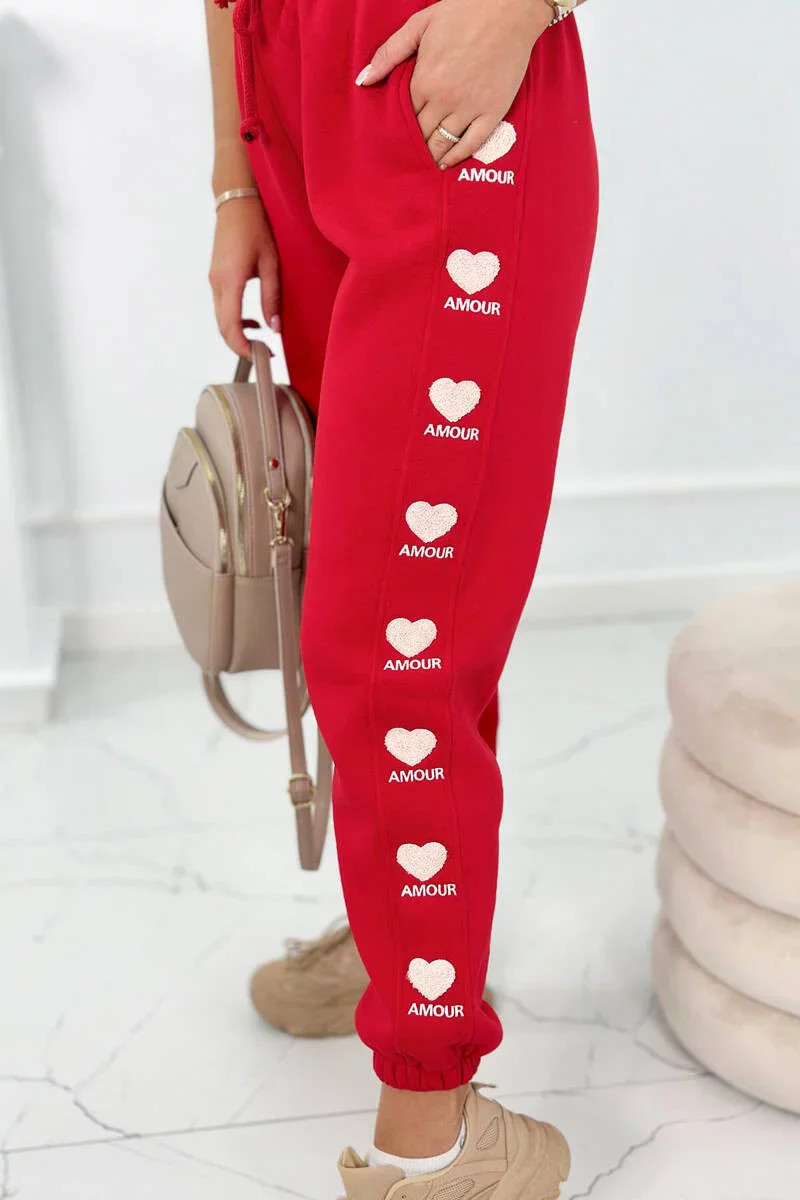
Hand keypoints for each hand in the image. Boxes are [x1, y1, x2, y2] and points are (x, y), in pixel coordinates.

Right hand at [208, 195, 280, 357]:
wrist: (237, 203)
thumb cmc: (255, 227)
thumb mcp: (271, 263)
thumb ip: (272, 297)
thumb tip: (275, 328)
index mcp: (230, 280)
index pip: (230, 324)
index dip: (241, 346)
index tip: (258, 356)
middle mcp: (217, 283)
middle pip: (222, 326)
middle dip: (240, 345)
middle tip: (264, 354)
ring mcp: (214, 280)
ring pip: (221, 319)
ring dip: (238, 333)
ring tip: (261, 340)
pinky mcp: (216, 278)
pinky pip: (222, 307)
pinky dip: (235, 320)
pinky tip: (254, 321)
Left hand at [356, 0, 552, 167]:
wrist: (509, 7)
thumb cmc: (464, 11)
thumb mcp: (420, 24)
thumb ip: (389, 53)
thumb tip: (364, 79)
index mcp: (424, 80)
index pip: (404, 116)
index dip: (398, 129)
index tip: (392, 139)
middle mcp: (444, 99)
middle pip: (421, 134)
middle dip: (412, 146)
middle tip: (404, 158)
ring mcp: (469, 107)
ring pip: (443, 142)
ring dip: (431, 155)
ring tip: (423, 164)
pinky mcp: (493, 111)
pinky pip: (472, 144)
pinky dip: (457, 156)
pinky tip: (447, 162)